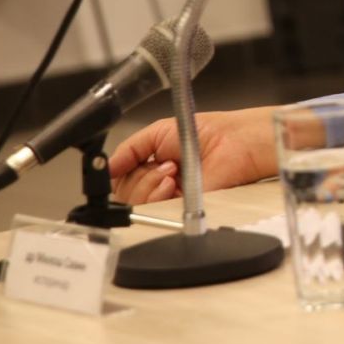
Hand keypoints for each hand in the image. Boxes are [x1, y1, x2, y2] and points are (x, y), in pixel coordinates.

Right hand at [108, 107, 281, 203]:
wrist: (235, 142)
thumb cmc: (209, 132)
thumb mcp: (158, 132)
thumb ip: (130, 149)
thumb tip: (108, 165)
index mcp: (153, 165)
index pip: (121, 179)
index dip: (118, 174)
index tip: (123, 166)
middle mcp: (160, 184)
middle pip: (124, 194)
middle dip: (137, 178)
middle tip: (162, 165)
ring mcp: (171, 198)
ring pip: (135, 204)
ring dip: (148, 184)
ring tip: (171, 169)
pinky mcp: (181, 209)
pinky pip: (154, 211)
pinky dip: (157, 195)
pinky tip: (172, 181)